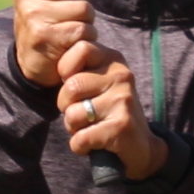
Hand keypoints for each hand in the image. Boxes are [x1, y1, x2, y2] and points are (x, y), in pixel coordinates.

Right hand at [9, 0, 92, 91]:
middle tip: (70, 11)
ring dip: (87, 21)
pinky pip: (83, 28)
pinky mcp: (44, 35)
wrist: (33, 63)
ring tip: (71, 28)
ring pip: (83, 8)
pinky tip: (72, 42)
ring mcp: (32, 14)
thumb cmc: (47, 18)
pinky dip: (86, 37)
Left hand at [55, 42, 167, 180]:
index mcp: (114, 60)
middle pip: (71, 86)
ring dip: (73, 127)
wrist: (140, 145)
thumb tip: (53, 61)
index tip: (75, 86)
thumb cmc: (108, 111)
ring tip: (90, 127)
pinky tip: (93, 144)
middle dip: (65, 105)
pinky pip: (80, 138)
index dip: (66, 69)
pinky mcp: (121, 126)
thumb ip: (80, 68)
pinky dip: (79, 146)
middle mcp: (121, 76)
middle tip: (81, 113)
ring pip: (73, 114)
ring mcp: (122, 100)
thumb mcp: (97, 81)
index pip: (81, 48)